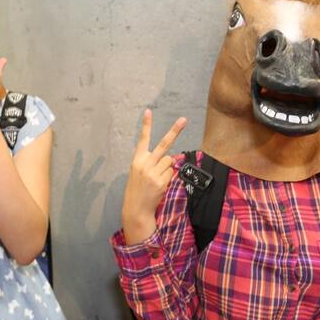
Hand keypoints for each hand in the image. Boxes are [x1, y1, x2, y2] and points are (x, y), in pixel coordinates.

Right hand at [122, 110, 186, 244]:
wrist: (136, 208)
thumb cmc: (138, 189)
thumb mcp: (138, 172)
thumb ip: (150, 162)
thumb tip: (169, 158)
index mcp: (137, 160)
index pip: (143, 139)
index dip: (146, 125)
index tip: (148, 111)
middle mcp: (145, 163)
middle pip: (164, 144)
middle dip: (175, 131)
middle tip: (184, 119)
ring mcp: (153, 172)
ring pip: (169, 161)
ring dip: (166, 169)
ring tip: (157, 179)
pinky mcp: (161, 181)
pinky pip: (171, 173)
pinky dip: (168, 178)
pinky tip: (159, 186)